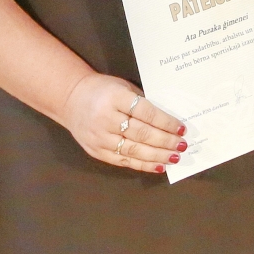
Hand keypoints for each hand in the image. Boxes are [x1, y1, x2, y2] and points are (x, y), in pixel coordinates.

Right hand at [59, 72, 186, 173]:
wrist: (70, 100)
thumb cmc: (103, 90)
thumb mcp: (123, 87)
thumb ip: (142, 102)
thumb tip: (169, 121)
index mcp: (115, 98)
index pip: (145, 112)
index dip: (165, 122)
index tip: (181, 128)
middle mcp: (106, 119)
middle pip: (141, 133)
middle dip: (165, 141)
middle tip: (182, 145)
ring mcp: (100, 138)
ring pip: (133, 150)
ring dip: (157, 156)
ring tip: (174, 158)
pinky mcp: (96, 152)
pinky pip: (123, 161)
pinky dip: (142, 165)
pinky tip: (158, 166)